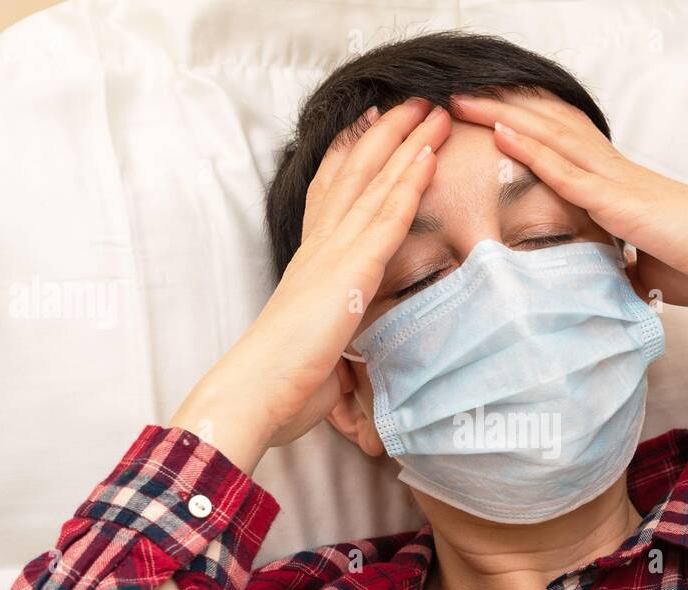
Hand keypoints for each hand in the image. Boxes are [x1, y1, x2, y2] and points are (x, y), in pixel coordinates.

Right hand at [169, 98, 450, 473]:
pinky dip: (408, 184)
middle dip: (384, 134)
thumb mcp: (318, 345)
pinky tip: (427, 157)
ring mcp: (333, 255)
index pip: (332, 194)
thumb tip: (346, 352)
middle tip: (410, 100)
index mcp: (310, 261)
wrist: (256, 391)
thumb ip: (335, 332)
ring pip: (373, 184)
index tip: (370, 125)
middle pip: (354, 174)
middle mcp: (319, 247)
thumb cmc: (283, 380)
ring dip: (406, 144)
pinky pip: (386, 219)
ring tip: (431, 109)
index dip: (351, 156)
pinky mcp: (350, 272)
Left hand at [450, 93, 687, 308]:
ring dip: (504, 115)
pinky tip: (501, 132)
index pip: (560, 142)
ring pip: (550, 136)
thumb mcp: (641, 264)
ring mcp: (615, 182)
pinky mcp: (620, 203)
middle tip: (457, 93)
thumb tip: (597, 284)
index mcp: (615, 184)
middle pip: (547, 126)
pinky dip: (532, 150)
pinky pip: (567, 172)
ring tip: (462, 99)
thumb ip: (614, 264)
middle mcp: (611, 171)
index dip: (523, 124)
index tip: (485, 115)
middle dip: (501, 106)